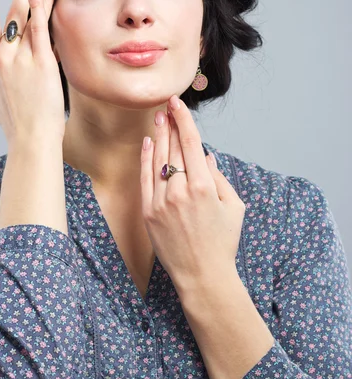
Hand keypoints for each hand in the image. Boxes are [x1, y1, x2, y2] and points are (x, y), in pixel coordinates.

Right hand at [0, 0, 64, 145]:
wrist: (30, 140)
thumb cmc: (19, 124)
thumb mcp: (1, 96)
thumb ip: (4, 75)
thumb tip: (7, 66)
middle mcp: (3, 57)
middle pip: (8, 12)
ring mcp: (21, 59)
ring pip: (25, 16)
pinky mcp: (41, 64)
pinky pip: (40, 29)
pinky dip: (40, 7)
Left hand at [140, 95, 245, 292]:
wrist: (203, 275)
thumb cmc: (223, 242)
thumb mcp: (234, 207)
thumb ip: (220, 178)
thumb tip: (207, 156)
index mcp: (204, 187)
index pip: (191, 143)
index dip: (184, 119)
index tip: (178, 103)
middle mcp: (180, 190)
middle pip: (174, 147)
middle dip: (171, 123)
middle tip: (167, 105)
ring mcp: (162, 201)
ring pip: (158, 160)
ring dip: (158, 136)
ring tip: (158, 118)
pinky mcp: (149, 213)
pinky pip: (145, 179)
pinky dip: (146, 159)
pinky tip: (148, 142)